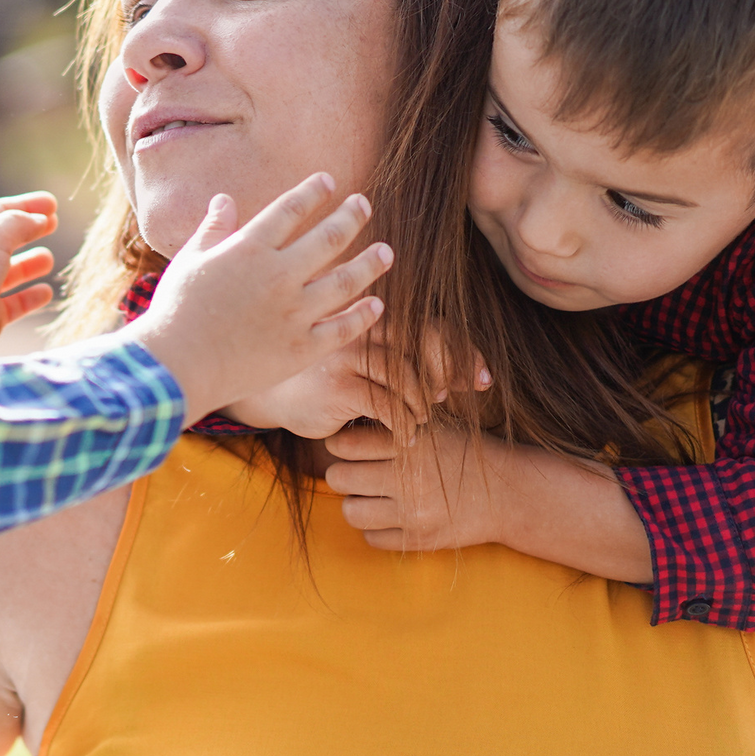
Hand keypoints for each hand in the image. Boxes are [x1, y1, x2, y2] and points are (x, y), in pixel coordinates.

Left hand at [0, 191, 59, 357]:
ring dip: (30, 264)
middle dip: (30, 231)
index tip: (52, 203)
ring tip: (49, 259)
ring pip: (11, 273)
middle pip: (6, 240)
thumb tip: (40, 221)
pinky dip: (31, 297)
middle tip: (54, 223)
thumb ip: (20, 223)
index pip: (0, 212)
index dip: (26, 205)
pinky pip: (15, 304)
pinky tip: (46, 292)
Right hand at [121, 175, 391, 424]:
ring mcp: (294, 313)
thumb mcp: (189, 261)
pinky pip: (342, 329)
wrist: (177, 366)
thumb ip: (212, 229)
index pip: (290, 209)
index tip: (329, 182)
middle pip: (329, 238)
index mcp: (249, 249)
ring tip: (387, 252)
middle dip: (351, 217)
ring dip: (370, 264)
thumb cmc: (175, 311)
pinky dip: (363, 316)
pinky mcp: (301, 349)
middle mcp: (279, 276)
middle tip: (364, 204)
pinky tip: (376, 304)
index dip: (313, 192)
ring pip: (346, 281)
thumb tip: (223, 199)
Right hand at [225, 328, 487, 440]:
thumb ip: (407, 364)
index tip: (484, 380)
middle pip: (425, 344)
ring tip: (422, 422)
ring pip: (407, 376)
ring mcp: (347, 355)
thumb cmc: (326, 379)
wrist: (270, 394)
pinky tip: (404, 438)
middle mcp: (359, 327)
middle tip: (456, 403)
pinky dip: (402, 425)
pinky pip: (385, 406)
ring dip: (423, 404)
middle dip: (452, 375)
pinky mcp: (337, 387)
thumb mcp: (366, 365)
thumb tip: (462, 382)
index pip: (430, 326)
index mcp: (371, 316)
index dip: (463, 352)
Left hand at [319, 423, 500, 550]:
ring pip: (350, 511)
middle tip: (356, 470)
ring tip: (370, 495)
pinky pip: (371, 538)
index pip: (345, 444)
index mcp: (412, 442)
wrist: (510, 494)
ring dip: (356, 503)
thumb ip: (396, 419)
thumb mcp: (437, 426)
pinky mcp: (420, 540)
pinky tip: (389, 516)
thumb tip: (347, 415)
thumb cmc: (466, 452)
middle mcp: (410, 478)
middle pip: (339, 477)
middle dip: (343, 473)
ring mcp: (415, 513)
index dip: (340, 444)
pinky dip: (374, 528)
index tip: (347, 446)